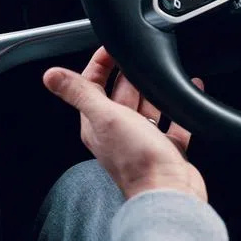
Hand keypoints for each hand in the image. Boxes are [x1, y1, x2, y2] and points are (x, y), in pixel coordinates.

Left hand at [43, 47, 207, 201]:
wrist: (169, 193)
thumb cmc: (137, 161)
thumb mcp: (104, 117)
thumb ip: (78, 93)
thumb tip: (50, 75)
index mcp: (97, 124)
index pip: (92, 85)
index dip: (100, 64)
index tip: (112, 47)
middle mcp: (118, 132)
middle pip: (121, 93)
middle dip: (129, 72)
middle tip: (140, 55)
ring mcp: (143, 140)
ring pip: (146, 105)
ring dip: (154, 88)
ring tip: (164, 70)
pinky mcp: (166, 148)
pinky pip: (173, 121)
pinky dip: (179, 106)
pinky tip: (190, 91)